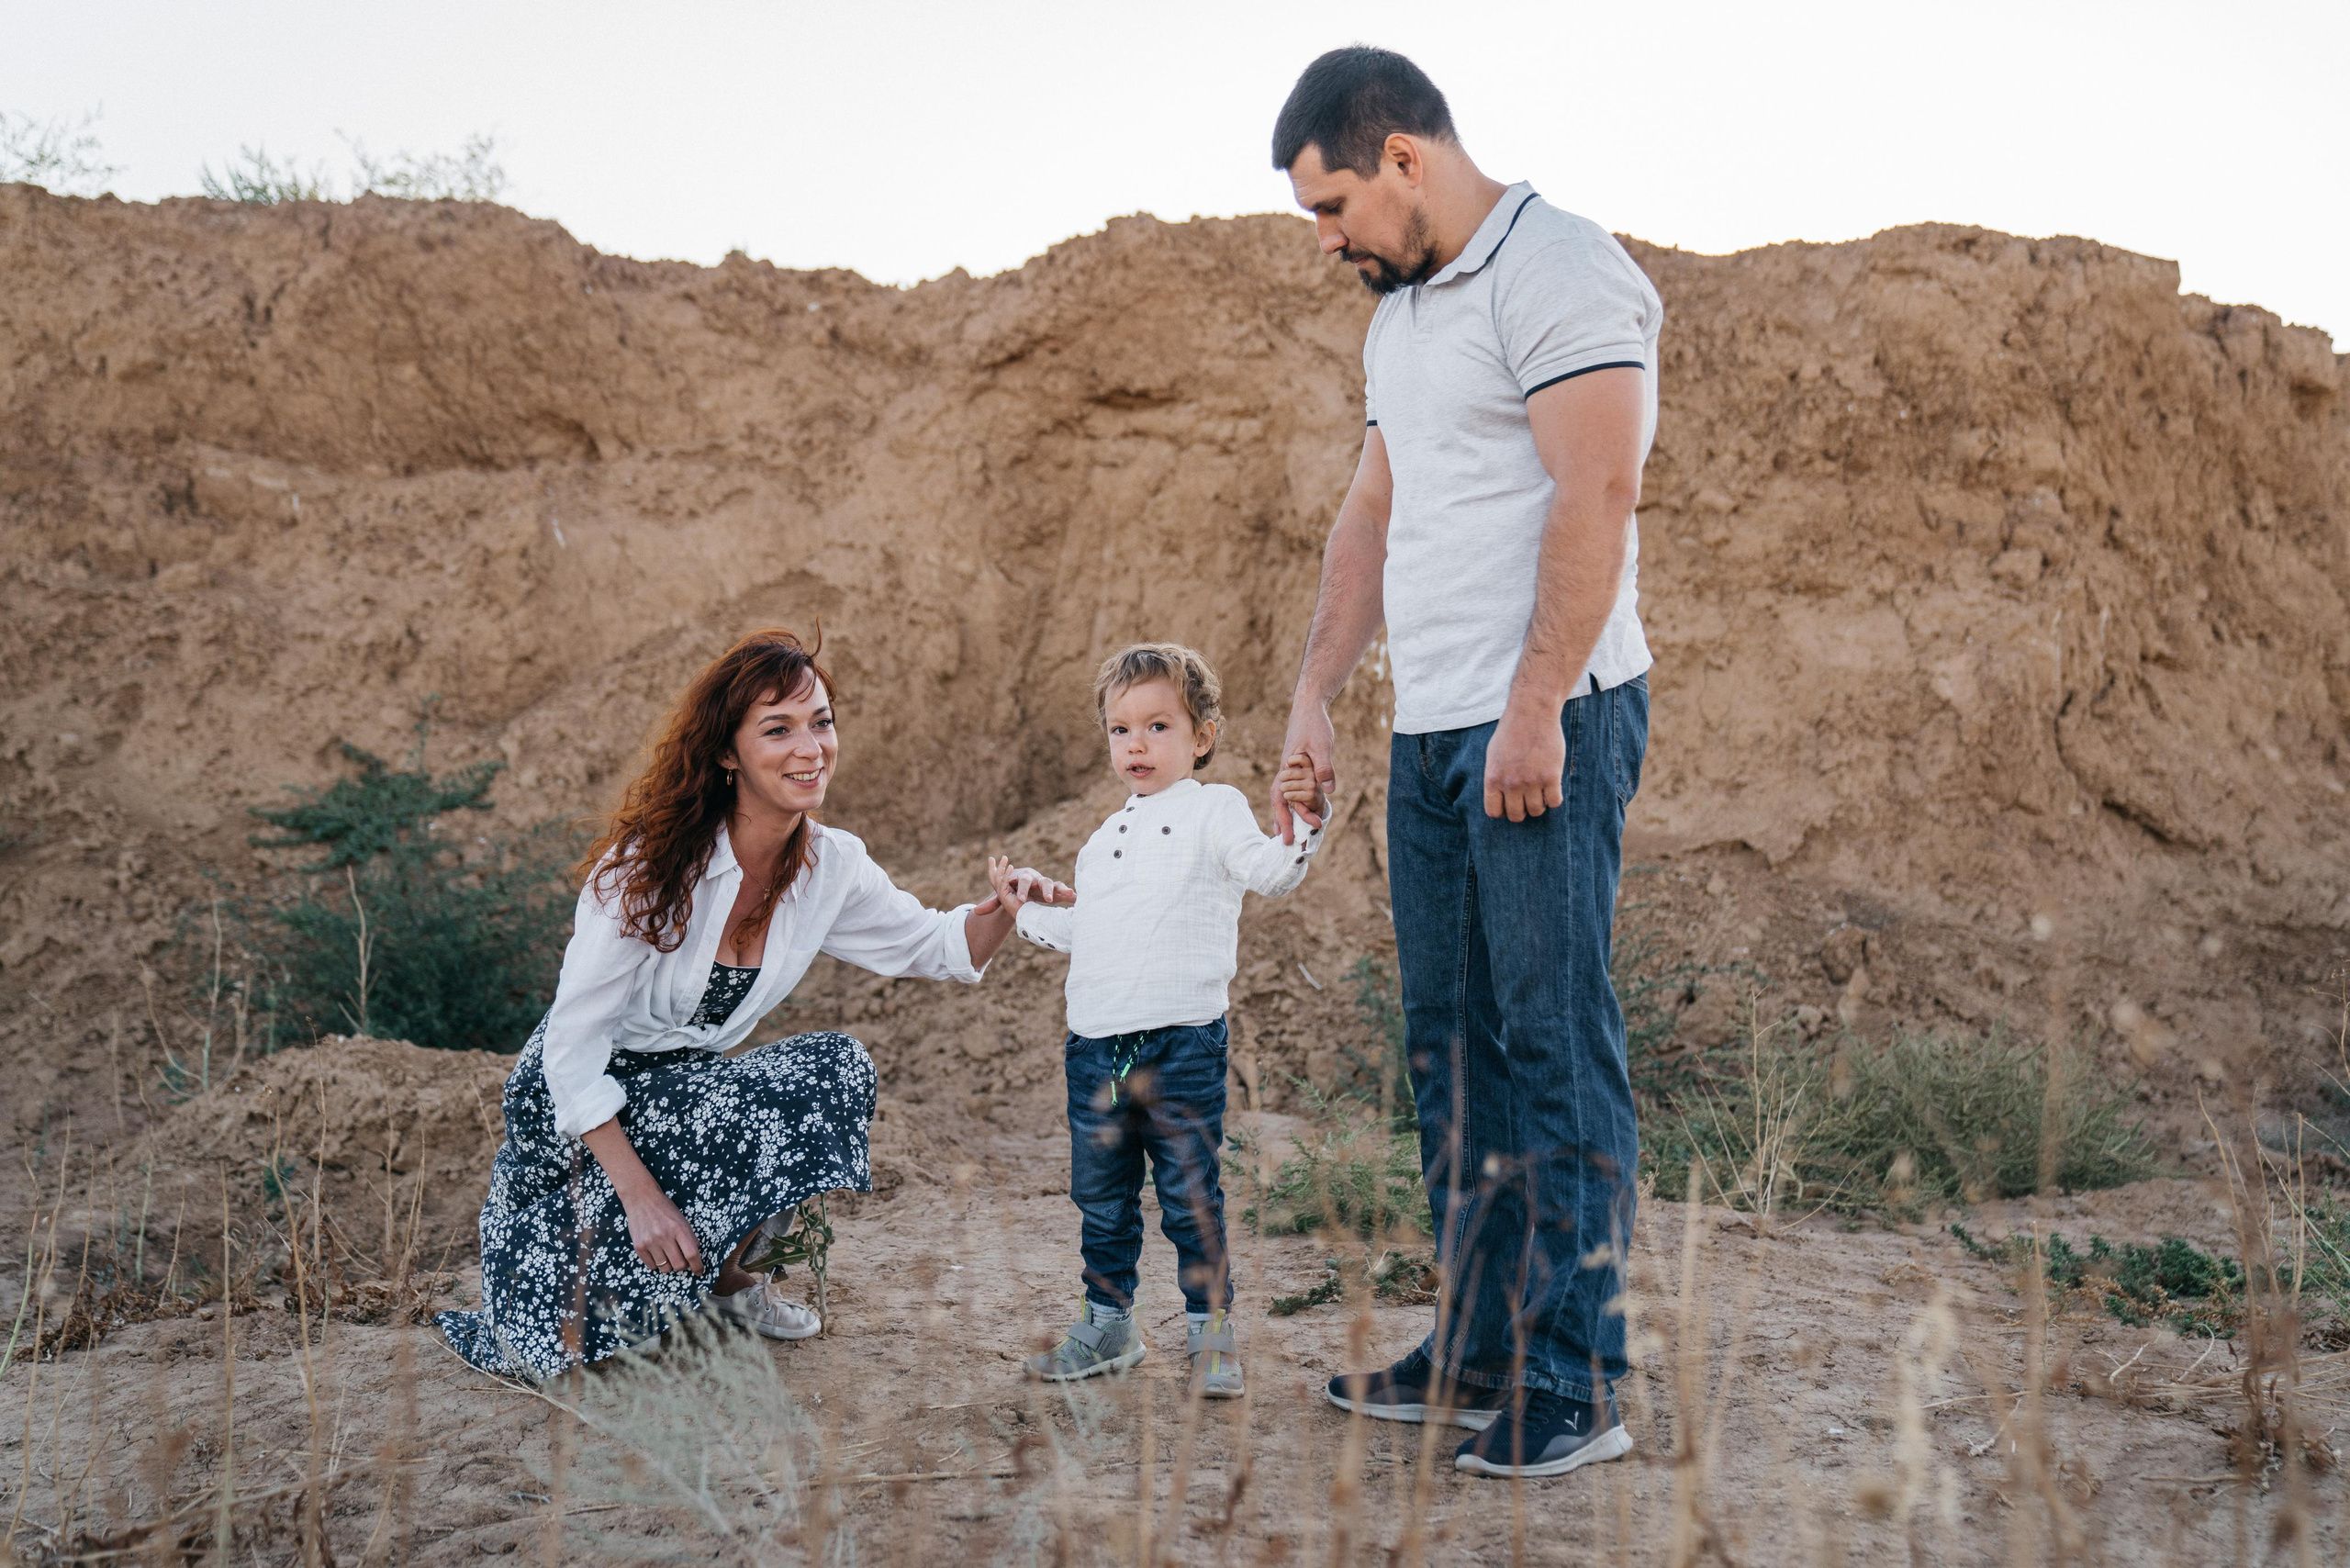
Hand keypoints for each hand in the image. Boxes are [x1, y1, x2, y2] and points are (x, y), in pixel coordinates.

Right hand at [619, 1183, 704, 1273]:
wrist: (642, 1199)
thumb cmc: (665, 1209)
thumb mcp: (682, 1220)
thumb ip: (689, 1237)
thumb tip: (695, 1256)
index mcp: (679, 1228)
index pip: (692, 1254)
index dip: (698, 1266)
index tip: (699, 1272)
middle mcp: (665, 1236)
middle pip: (679, 1265)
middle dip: (683, 1266)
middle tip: (681, 1259)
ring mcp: (650, 1242)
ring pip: (665, 1268)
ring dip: (669, 1265)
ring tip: (667, 1254)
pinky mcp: (639, 1246)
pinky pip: (651, 1266)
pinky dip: (656, 1264)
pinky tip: (657, 1253)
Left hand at [979, 855, 1071, 913]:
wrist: (1026, 885)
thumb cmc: (1013, 889)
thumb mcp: (1003, 894)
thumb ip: (992, 903)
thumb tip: (976, 912)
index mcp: (1022, 877)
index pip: (1022, 881)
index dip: (1022, 889)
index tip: (1021, 899)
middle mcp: (1037, 879)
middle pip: (1042, 881)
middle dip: (1046, 890)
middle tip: (1048, 900)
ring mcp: (1047, 884)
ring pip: (1056, 884)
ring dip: (1062, 890)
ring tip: (1070, 895)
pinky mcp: (1056, 890)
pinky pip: (1064, 892)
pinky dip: (1071, 895)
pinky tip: (1078, 899)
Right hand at [1274, 701, 1337, 842]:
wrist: (1308, 708)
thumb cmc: (1314, 725)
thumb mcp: (1321, 746)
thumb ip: (1324, 768)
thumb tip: (1328, 791)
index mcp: (1288, 769)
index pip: (1283, 799)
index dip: (1288, 818)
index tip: (1293, 835)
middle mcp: (1286, 772)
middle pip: (1279, 801)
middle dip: (1282, 822)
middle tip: (1285, 843)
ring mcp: (1291, 770)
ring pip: (1284, 796)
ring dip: (1286, 814)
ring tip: (1286, 833)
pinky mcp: (1298, 767)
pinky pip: (1293, 789)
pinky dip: (1294, 802)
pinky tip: (1299, 810)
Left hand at [1483, 700, 1565, 821]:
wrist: (1531, 713)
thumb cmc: (1511, 732)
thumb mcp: (1493, 755)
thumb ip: (1496, 777)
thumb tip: (1499, 798)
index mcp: (1493, 779)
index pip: (1494, 812)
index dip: (1502, 811)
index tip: (1509, 803)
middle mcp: (1511, 783)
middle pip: (1516, 815)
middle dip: (1521, 810)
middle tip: (1526, 799)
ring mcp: (1531, 781)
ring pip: (1537, 811)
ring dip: (1538, 805)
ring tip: (1539, 792)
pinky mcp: (1551, 777)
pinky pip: (1554, 802)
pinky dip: (1553, 799)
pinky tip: (1551, 787)